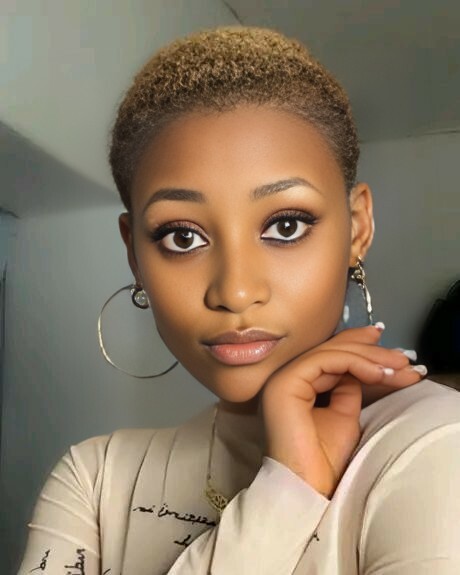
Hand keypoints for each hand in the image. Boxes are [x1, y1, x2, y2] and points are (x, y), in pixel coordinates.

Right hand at [261, 324, 425, 498]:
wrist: (307, 489)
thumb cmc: (323, 461)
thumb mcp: (344, 414)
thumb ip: (348, 388)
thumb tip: (363, 366)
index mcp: (297, 384)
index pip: (330, 355)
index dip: (360, 347)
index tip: (393, 352)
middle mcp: (286, 377)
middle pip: (331, 350)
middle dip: (371, 350)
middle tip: (404, 358)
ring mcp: (283, 378)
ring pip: (330, 352)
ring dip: (369, 357)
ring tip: (399, 367)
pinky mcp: (286, 382)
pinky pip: (325, 361)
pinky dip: (356, 363)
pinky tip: (379, 374)